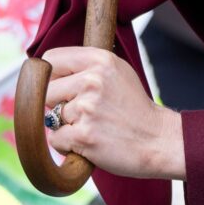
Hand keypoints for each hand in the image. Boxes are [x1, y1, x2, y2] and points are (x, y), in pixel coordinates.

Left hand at [42, 46, 185, 180]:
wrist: (161, 141)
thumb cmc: (133, 107)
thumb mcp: (115, 71)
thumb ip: (83, 65)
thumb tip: (43, 68)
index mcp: (100, 60)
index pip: (50, 59)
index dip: (50, 76)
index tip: (61, 87)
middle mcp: (93, 80)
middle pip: (46, 90)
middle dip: (56, 103)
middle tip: (82, 112)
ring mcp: (88, 108)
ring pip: (50, 116)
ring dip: (65, 126)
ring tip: (92, 126)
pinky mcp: (85, 135)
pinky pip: (55, 138)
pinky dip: (67, 145)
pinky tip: (89, 142)